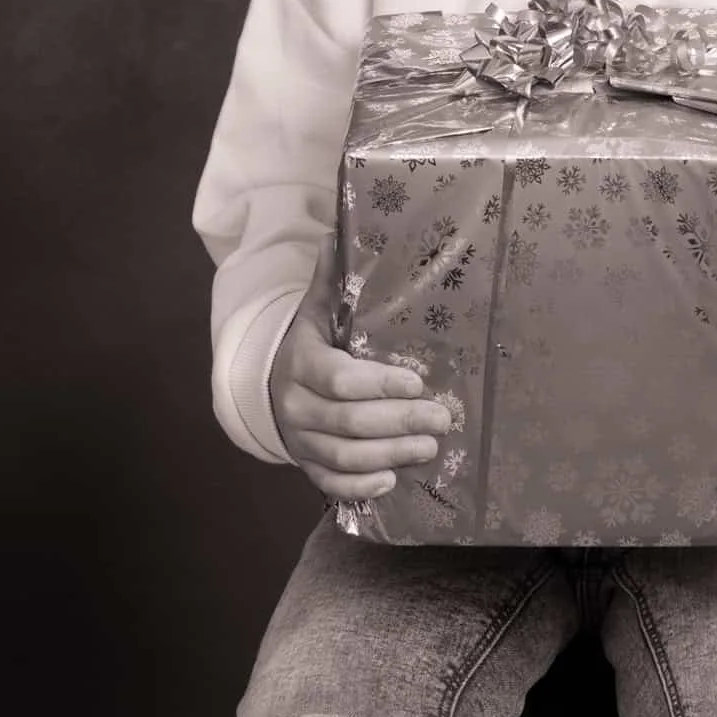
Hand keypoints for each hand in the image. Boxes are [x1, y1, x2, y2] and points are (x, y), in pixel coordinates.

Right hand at [269, 234, 451, 499]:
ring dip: (391, 454)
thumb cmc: (313, 342)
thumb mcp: (318, 307)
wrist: (273, 384)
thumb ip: (332, 276)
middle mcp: (296, 406)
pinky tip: (393, 480)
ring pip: (345, 456)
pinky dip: (361, 487)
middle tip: (443, 417)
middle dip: (400, 421)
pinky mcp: (308, 467)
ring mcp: (300, 441)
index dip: (379, 384)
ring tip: (431, 446)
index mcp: (302, 362)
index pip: (339, 379)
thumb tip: (338, 229)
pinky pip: (331, 485)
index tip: (418, 383)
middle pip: (349, 422)